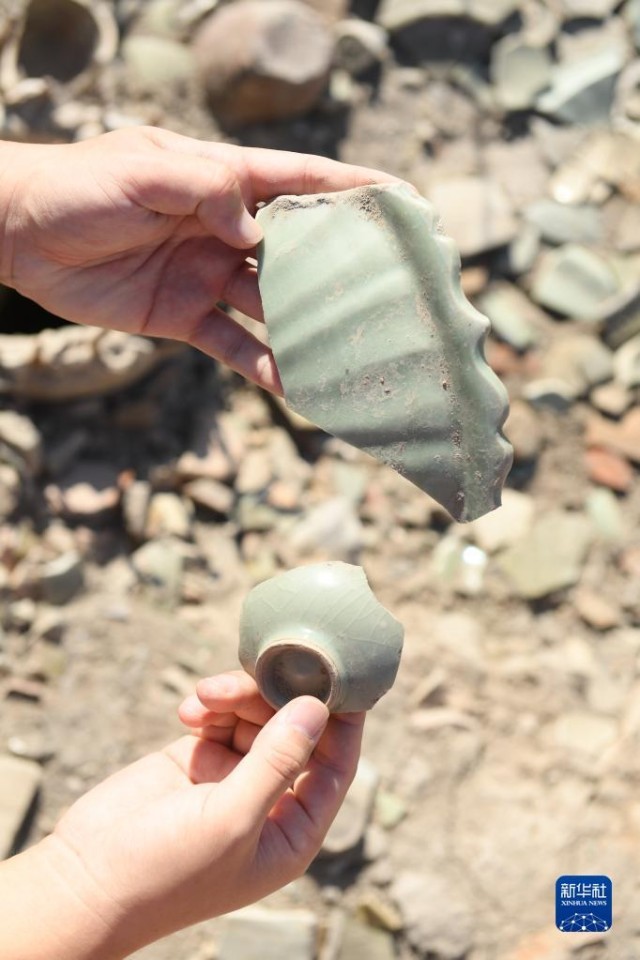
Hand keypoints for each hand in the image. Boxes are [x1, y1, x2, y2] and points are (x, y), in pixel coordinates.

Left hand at [0, 127, 396, 391]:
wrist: (22, 236)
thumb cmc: (79, 187)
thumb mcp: (143, 173)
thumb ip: (205, 191)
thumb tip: (256, 230)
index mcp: (223, 181)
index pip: (299, 180)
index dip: (351, 187)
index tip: (401, 200)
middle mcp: (226, 230)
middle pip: (298, 248)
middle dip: (342, 266)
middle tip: (388, 290)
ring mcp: (209, 275)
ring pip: (274, 304)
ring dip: (309, 326)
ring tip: (351, 350)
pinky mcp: (186, 317)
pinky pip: (235, 345)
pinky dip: (263, 365)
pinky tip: (293, 386)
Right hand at [1, 671, 363, 959]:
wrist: (85, 881)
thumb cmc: (165, 871)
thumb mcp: (231, 818)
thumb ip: (278, 761)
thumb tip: (317, 708)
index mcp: (292, 830)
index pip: (336, 765)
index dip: (342, 721)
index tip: (337, 674)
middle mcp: (269, 801)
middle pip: (294, 730)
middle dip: (273, 699)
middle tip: (245, 679)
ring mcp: (231, 777)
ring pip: (255, 717)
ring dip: (235, 697)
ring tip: (204, 696)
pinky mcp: (196, 758)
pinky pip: (220, 717)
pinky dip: (210, 706)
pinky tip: (188, 711)